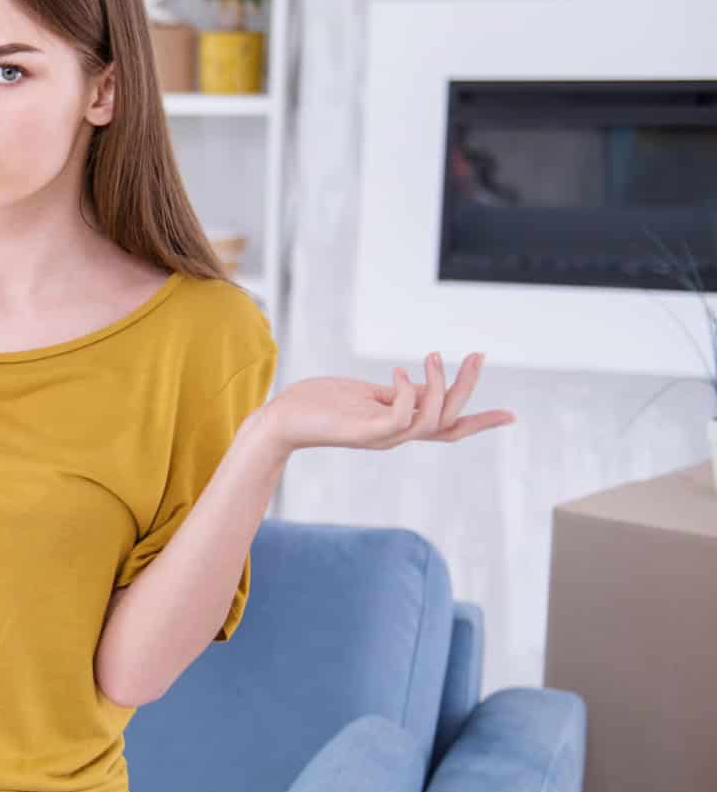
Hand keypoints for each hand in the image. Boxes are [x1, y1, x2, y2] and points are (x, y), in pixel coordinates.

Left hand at [261, 351, 516, 455]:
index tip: (511, 415)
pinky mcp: (362, 432)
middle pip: (448, 421)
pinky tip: (399, 373)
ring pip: (430, 421)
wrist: (279, 420)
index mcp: (398, 426)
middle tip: (476, 355)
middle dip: (468, 388)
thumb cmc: (317, 404)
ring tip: (430, 356)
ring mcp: (380, 436)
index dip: (480, 422)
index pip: (448, 428)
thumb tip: (419, 384)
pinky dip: (407, 394)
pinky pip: (400, 419)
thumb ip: (393, 394)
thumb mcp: (365, 395)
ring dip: (438, 386)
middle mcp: (395, 436)